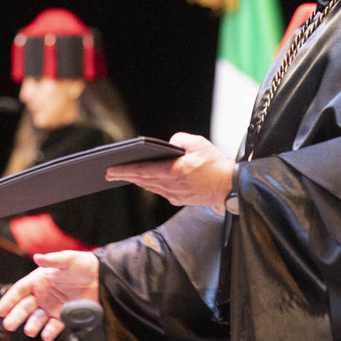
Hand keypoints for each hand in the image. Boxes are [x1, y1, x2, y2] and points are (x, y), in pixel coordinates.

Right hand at [0, 250, 98, 340]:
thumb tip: (38, 257)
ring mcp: (52, 307)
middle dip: (16, 316)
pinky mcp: (64, 316)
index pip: (20, 291)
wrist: (102, 277)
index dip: (9, 300)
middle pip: (25, 307)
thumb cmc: (82, 265)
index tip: (0, 310)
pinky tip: (46, 335)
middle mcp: (43, 295)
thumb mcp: (67, 259)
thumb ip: (52, 260)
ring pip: (37, 319)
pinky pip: (54, 326)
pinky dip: (49, 332)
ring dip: (32, 325)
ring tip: (30, 330)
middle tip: (8, 324)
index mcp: (39, 280)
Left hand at [106, 132, 232, 209]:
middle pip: (142, 180)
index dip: (124, 170)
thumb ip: (179, 140)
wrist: (232, 187)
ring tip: (124, 174)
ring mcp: (175, 195)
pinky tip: (145, 180)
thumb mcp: (198, 143)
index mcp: (174, 172)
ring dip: (136, 180)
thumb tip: (168, 145)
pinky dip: (150, 184)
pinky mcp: (179, 200)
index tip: (110, 170)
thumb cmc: (216, 164)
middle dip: (125, 176)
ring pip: (150, 187)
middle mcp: (172, 186)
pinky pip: (160, 191)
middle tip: (109, 173)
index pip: (143, 171)